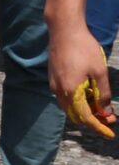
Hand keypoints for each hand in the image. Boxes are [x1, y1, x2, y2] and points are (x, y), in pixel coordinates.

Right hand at [49, 21, 116, 138]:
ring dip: (85, 111)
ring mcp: (54, 85)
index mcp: (71, 91)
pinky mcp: (53, 79)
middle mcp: (59, 91)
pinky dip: (78, 102)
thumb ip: (103, 93)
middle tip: (110, 119)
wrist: (64, 30)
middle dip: (93, 120)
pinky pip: (65, 98)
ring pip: (69, 108)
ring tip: (102, 107)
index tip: (110, 134)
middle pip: (75, 116)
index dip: (99, 127)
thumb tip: (107, 111)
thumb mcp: (100, 71)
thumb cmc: (84, 48)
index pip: (86, 117)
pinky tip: (89, 95)